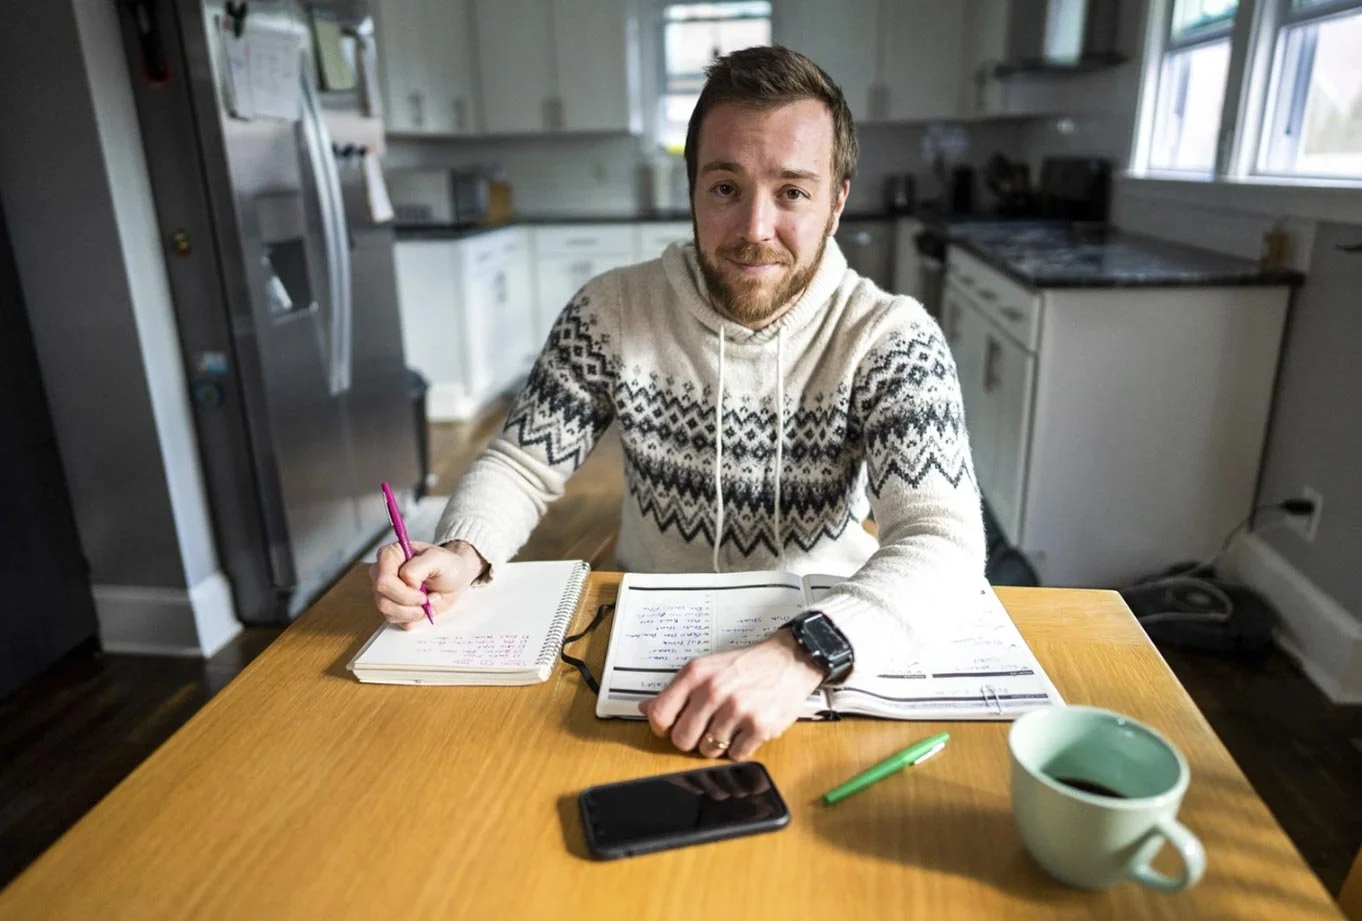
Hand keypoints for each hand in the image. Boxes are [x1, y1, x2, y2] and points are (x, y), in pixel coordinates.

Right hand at [368, 540, 485, 629]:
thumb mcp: (438, 559)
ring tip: (427, 601)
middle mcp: (382, 573)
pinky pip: (395, 621)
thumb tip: (406, 581)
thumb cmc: (447, 565)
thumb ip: (418, 567)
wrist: (454, 579)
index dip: (403, 592)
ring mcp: (385, 591)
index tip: (422, 592)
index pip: (383, 581)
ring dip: (412, 612)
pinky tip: (422, 608)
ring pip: (387, 612)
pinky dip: (412, 618)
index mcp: (390, 555)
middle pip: (382, 599)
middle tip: (426, 599)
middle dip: (409, 605)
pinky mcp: (392, 606)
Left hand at [638, 630, 825, 760]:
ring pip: (708, 750)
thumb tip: (645, 708)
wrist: (789, 660)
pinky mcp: (759, 727)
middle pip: (682, 739)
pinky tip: (745, 730)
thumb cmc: (746, 665)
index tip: (670, 728)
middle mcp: (714, 691)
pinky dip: (740, 748)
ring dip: (717, 744)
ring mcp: (737, 710)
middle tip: (705, 729)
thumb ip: (675, 690)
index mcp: (696, 674)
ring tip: (729, 726)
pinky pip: (736, 755)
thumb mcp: (705, 668)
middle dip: (691, 739)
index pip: (660, 714)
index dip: (662, 728)